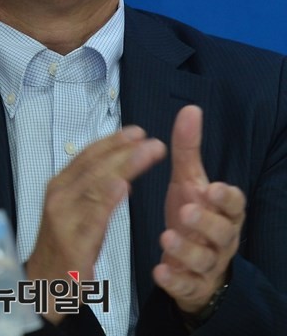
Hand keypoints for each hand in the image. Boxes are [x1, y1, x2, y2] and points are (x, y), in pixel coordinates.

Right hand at [26, 126, 165, 322]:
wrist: (41, 287)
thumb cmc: (62, 246)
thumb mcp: (74, 209)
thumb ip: (93, 189)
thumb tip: (121, 171)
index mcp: (60, 185)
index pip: (88, 156)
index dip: (112, 142)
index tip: (137, 132)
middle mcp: (59, 196)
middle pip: (94, 166)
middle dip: (124, 151)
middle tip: (151, 142)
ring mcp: (63, 218)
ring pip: (95, 185)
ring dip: (123, 167)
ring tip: (146, 155)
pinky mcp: (72, 243)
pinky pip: (92, 218)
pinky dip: (107, 200)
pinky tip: (122, 186)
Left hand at [153, 105, 245, 314]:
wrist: (194, 264)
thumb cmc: (194, 215)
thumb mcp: (189, 180)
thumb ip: (188, 149)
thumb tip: (191, 109)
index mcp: (223, 211)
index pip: (235, 204)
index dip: (226, 197)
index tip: (213, 188)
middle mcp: (220, 238)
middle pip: (222, 232)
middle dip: (206, 221)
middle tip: (186, 211)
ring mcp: (207, 264)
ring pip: (204, 260)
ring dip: (186, 250)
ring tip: (166, 236)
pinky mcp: (192, 285)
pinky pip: (186, 285)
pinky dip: (174, 280)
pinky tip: (160, 271)